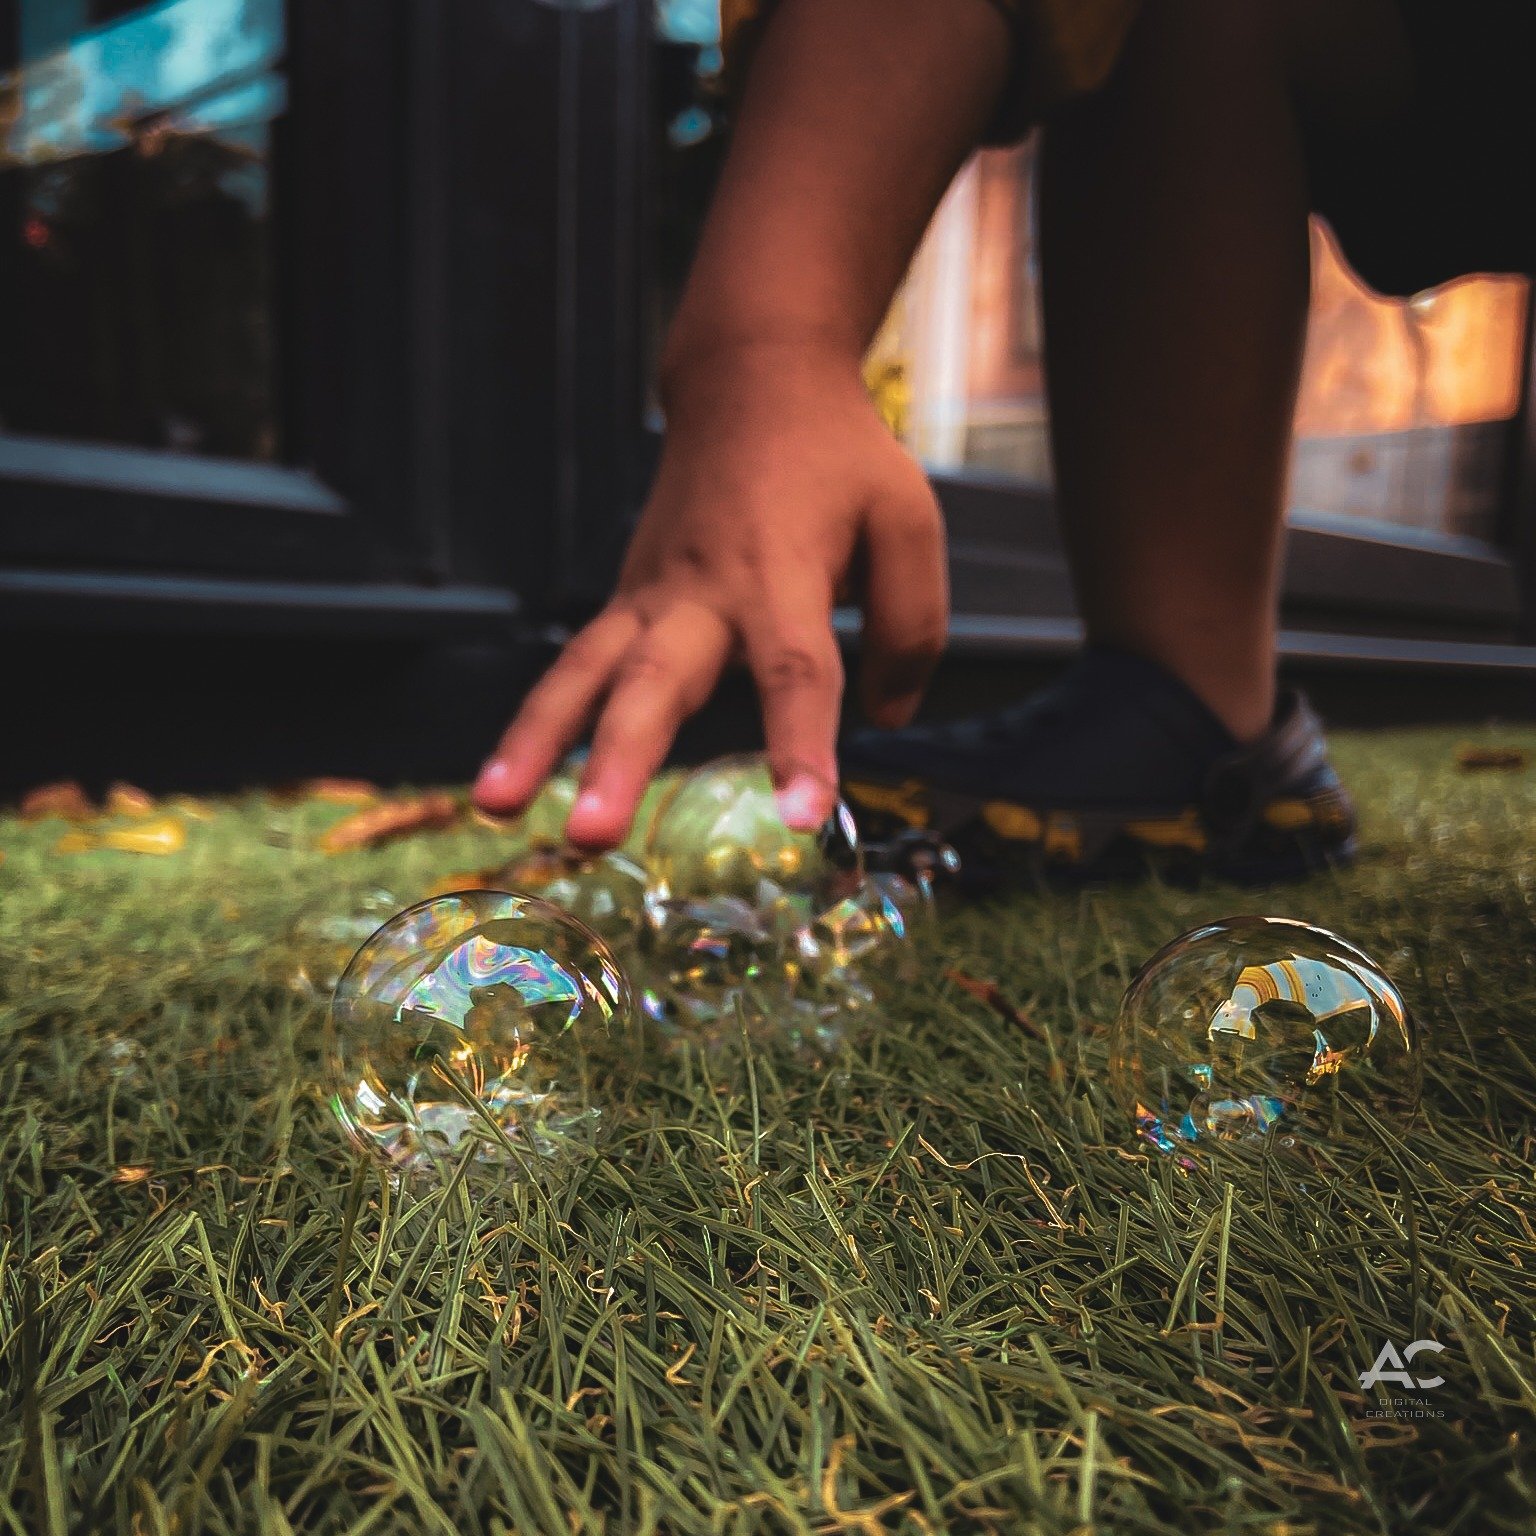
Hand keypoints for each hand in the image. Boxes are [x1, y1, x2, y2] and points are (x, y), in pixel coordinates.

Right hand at [472, 339, 947, 847]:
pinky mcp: (627, 603)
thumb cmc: (838, 458)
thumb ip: (911, 627)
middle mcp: (703, 590)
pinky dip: (539, 720)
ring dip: (539, 742)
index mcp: (782, 573)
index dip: (799, 745)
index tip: (804, 817)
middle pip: (656, 681)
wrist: (752, 383)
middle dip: (622, 760)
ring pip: (586, 672)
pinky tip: (504, 780)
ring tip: (494, 805)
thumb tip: (883, 719)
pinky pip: (577, 666)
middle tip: (593, 835)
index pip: (796, 671)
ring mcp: (651, 596)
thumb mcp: (908, 520)